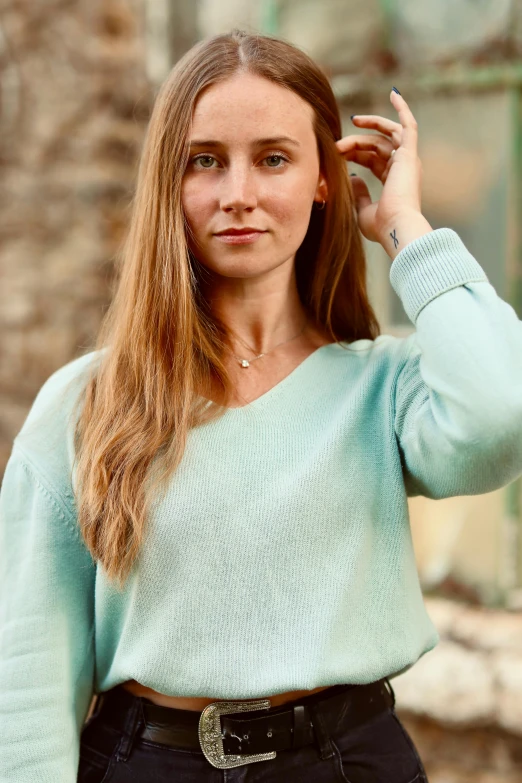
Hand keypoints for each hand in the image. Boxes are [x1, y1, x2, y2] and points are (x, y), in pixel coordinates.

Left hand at [335, 90, 423, 246]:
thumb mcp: (363, 210)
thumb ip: (358, 194)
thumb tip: (351, 177)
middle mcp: (403, 168)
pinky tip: (393, 94)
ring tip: (352, 121)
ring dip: (368, 127)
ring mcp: (407, 160)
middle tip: (337, 145)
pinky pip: (408, 125)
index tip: (337, 154)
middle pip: (377, 145)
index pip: (373, 159)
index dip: (355, 154)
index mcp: (394, 181)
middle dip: (356, 143)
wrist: (396, 227)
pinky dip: (402, 109)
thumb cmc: (381, 226)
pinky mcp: (409, 153)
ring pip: (385, 135)